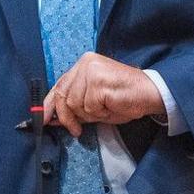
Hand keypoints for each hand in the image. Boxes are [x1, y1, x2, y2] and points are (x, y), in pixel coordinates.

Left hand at [42, 52, 163, 137]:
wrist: (150, 93)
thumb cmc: (124, 98)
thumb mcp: (94, 103)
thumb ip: (75, 106)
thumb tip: (52, 119)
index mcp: (83, 64)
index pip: (59, 85)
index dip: (50, 105)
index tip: (44, 120)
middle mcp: (85, 63)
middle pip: (63, 95)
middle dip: (67, 117)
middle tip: (76, 130)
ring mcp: (91, 71)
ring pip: (75, 104)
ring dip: (90, 114)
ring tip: (106, 109)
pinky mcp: (98, 82)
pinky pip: (89, 107)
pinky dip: (100, 113)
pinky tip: (111, 107)